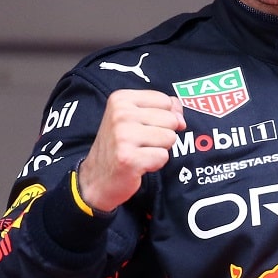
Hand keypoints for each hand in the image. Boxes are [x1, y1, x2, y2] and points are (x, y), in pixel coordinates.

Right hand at [77, 89, 185, 212]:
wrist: (96, 178)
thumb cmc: (119, 146)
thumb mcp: (134, 118)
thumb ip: (162, 110)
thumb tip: (181, 119)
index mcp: (121, 99)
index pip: (165, 101)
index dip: (166, 116)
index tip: (148, 127)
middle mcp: (120, 114)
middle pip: (171, 120)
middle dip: (163, 134)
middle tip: (141, 143)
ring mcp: (123, 136)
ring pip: (170, 138)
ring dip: (159, 149)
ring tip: (140, 152)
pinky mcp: (129, 158)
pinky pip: (163, 156)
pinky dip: (155, 163)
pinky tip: (138, 164)